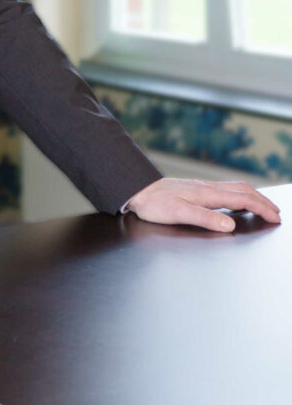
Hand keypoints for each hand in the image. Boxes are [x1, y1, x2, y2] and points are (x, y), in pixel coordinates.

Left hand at [125, 177, 280, 231]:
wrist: (138, 191)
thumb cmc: (155, 204)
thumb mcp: (179, 214)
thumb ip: (205, 219)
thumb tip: (231, 226)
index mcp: (207, 194)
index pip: (242, 199)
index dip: (261, 208)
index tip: (275, 217)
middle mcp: (207, 188)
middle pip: (243, 190)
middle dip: (262, 201)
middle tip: (276, 213)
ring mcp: (202, 188)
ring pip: (235, 188)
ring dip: (253, 196)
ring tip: (263, 206)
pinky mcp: (196, 190)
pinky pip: (225, 190)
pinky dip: (240, 195)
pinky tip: (236, 202)